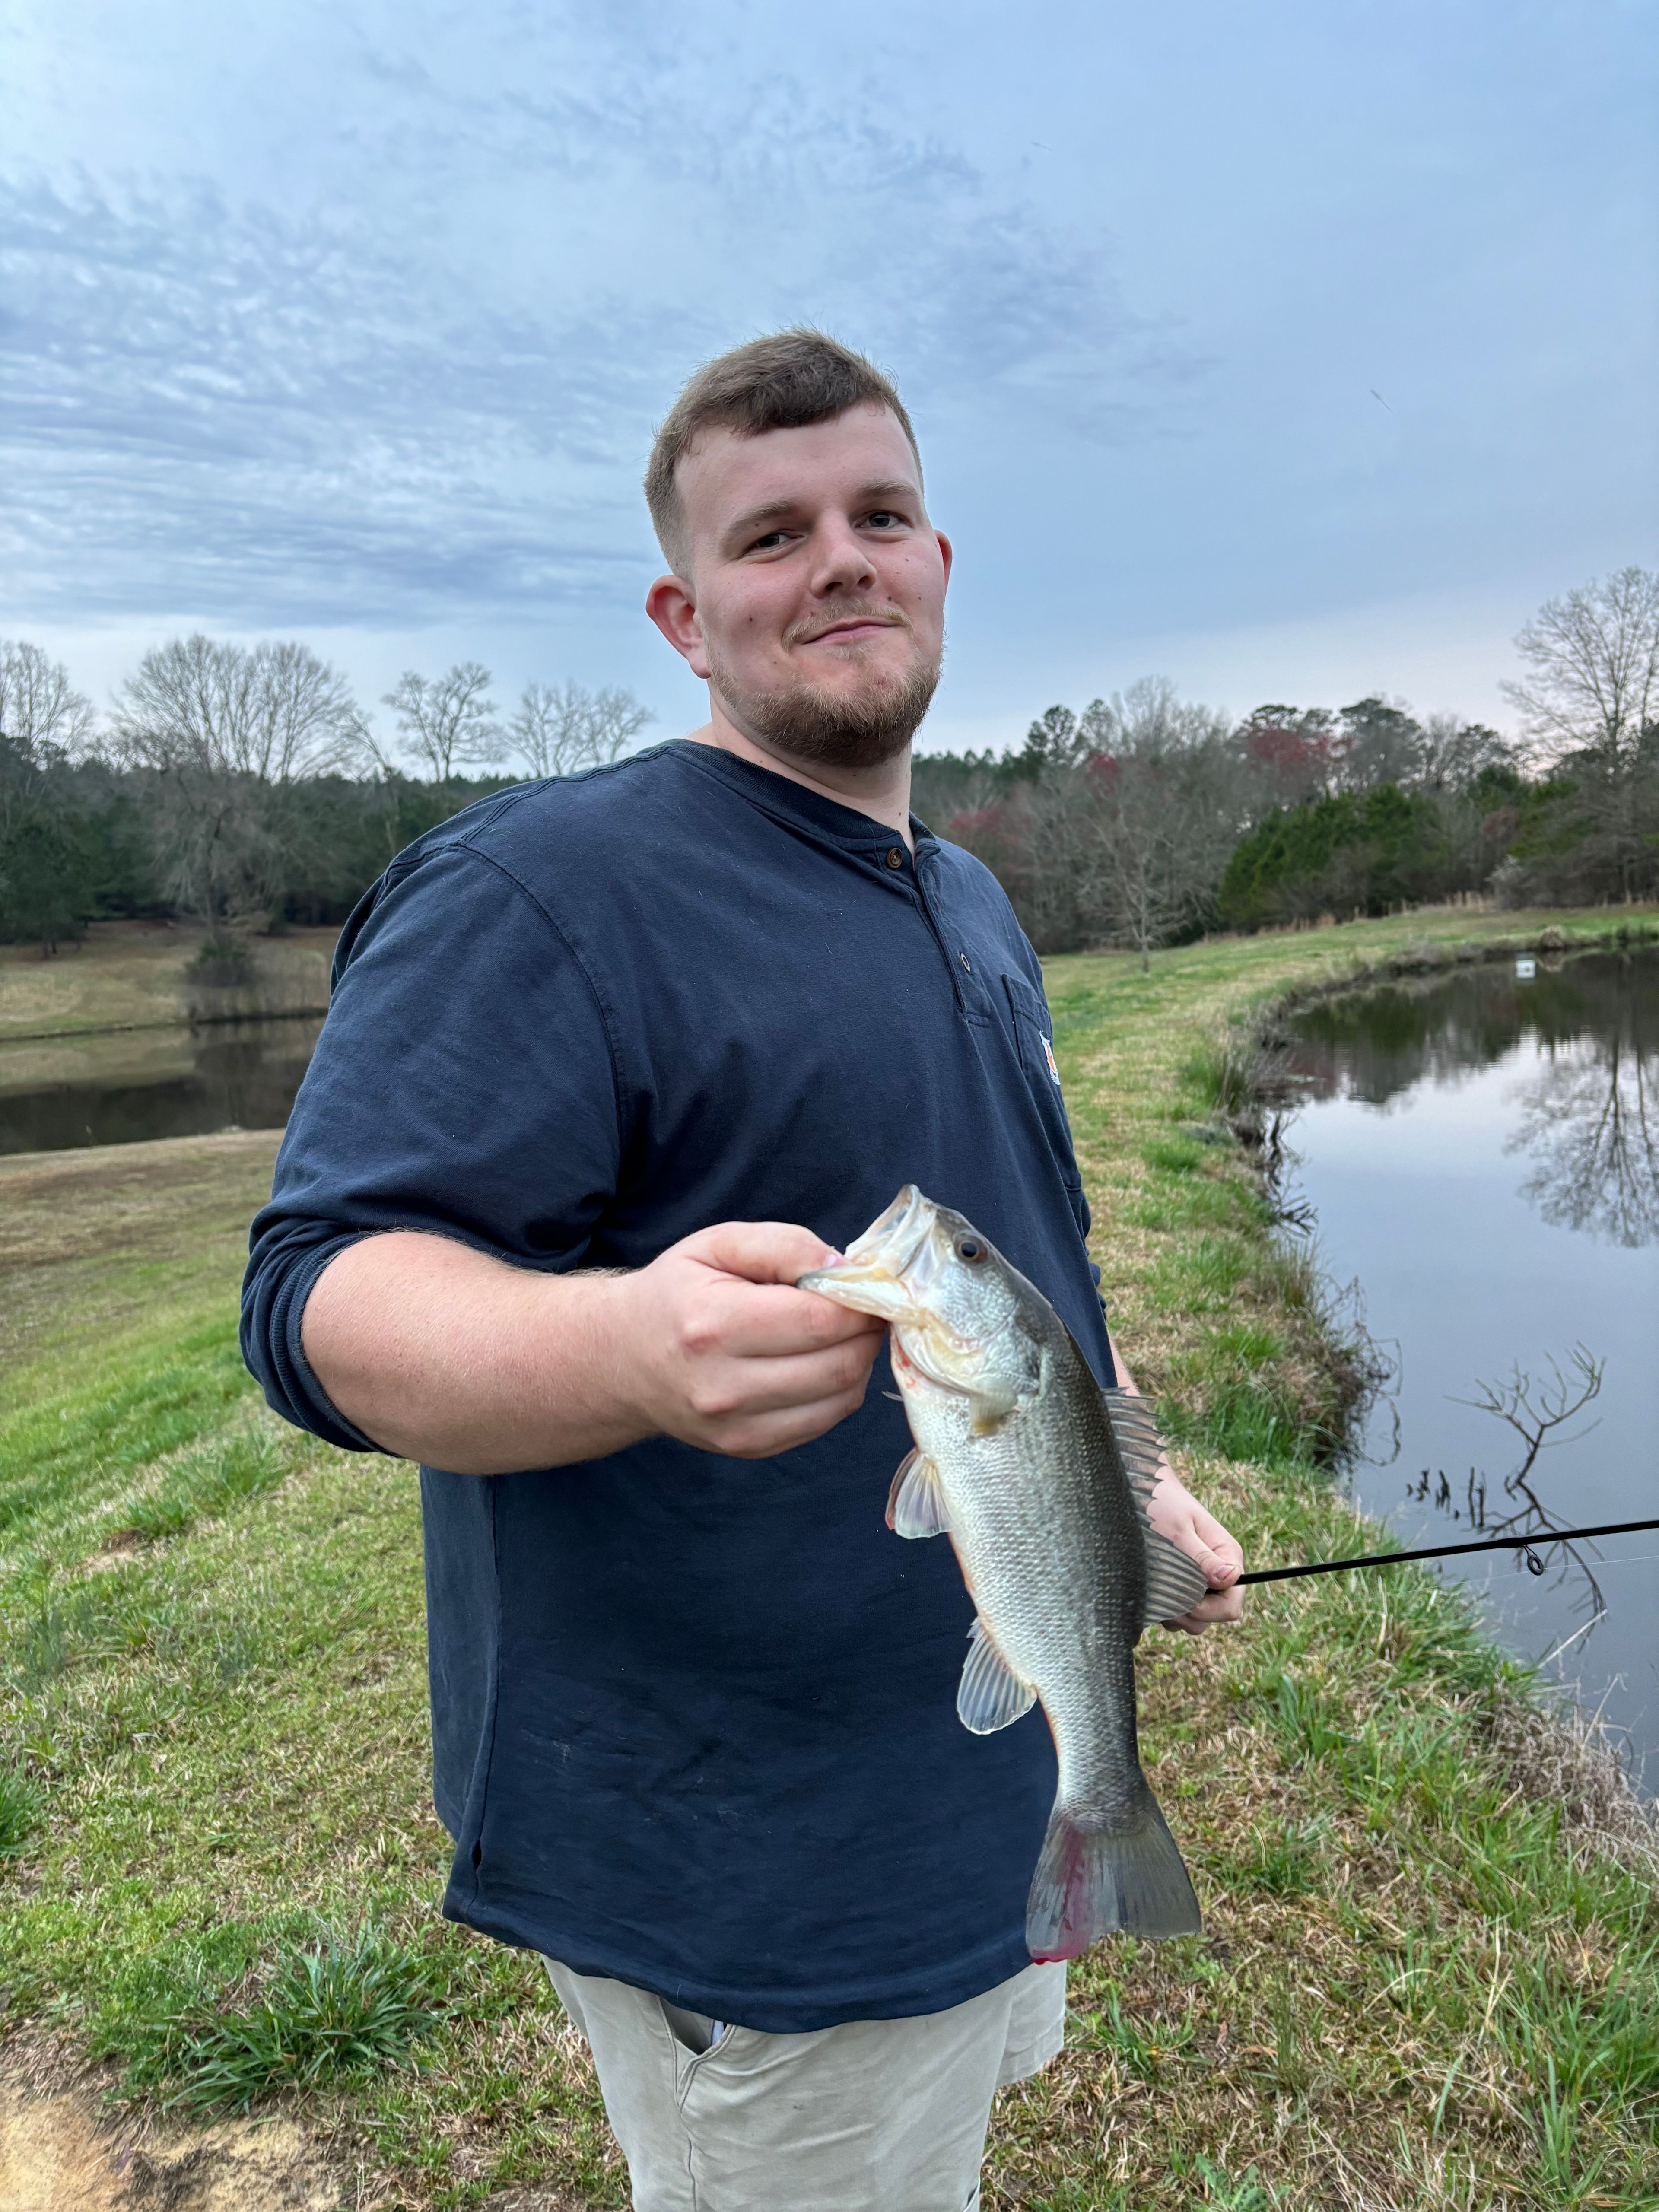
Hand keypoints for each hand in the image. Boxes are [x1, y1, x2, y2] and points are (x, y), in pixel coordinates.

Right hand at [615, 1221, 886, 1457]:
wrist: (622, 1359)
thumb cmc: (676, 1293)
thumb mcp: (718, 1244)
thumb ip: (784, 1245)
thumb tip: (844, 1271)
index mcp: (714, 1324)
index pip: (820, 1320)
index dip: (859, 1302)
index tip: (866, 1287)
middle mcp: (723, 1386)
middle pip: (839, 1364)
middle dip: (867, 1332)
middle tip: (864, 1309)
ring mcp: (735, 1427)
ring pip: (841, 1398)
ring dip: (859, 1362)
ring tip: (842, 1334)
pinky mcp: (746, 1448)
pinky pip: (823, 1422)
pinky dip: (839, 1391)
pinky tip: (821, 1363)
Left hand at [1146, 1468, 1244, 1632]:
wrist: (1144, 1488)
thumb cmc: (1162, 1503)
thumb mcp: (1179, 1530)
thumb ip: (1201, 1557)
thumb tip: (1228, 1579)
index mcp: (1228, 1558)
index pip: (1231, 1606)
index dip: (1208, 1611)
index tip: (1182, 1600)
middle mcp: (1218, 1574)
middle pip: (1214, 1617)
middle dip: (1189, 1615)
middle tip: (1163, 1597)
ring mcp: (1200, 1581)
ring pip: (1195, 1619)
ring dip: (1175, 1613)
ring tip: (1155, 1588)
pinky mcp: (1181, 1584)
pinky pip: (1178, 1612)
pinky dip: (1165, 1608)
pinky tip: (1150, 1588)